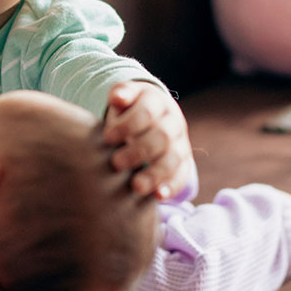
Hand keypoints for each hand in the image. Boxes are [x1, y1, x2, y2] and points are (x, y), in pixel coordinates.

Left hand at [103, 81, 192, 199]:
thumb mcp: (123, 96)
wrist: (148, 115)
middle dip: (138, 152)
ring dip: (154, 174)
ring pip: (173, 159)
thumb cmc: (127, 108)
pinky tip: (158, 196)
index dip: (128, 125)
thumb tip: (117, 98)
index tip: (107, 137)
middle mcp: (173, 122)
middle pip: (162, 138)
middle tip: (116, 163)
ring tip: (135, 186)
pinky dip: (171, 186)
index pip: (146, 112)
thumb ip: (120, 94)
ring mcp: (181, 143)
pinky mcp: (183, 163)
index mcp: (157, 102)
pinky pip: (182, 175)